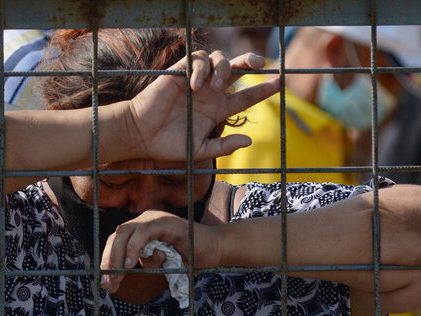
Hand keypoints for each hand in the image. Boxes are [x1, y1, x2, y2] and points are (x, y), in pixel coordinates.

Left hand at [99, 210, 221, 292]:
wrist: (215, 250)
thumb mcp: (161, 263)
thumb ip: (145, 263)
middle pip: (116, 237)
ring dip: (116, 256)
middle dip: (107, 261)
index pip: (116, 242)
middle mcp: (145, 220)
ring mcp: (154, 219)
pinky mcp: (165, 222)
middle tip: (107, 284)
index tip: (106, 284)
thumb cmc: (190, 257)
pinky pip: (142, 234)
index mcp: (142, 228)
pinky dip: (133, 248)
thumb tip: (117, 275)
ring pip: (124, 233)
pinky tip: (129, 263)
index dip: (107, 261)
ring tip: (117, 276)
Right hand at [126, 51, 278, 161]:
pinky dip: (202, 68)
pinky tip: (196, 85)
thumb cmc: (168, 145)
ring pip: (220, 60)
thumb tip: (250, 140)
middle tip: (260, 62)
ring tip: (215, 87)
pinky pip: (199, 59)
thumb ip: (223, 146)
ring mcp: (196, 81)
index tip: (279, 83)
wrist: (141, 134)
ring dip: (223, 69)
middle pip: (237, 69)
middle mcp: (210, 93)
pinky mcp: (181, 72)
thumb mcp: (199, 150)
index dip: (263, 89)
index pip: (246, 97)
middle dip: (251, 62)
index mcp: (217, 110)